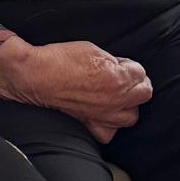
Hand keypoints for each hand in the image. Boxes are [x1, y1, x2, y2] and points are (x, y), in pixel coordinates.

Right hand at [0, 37, 151, 144]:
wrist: (36, 76)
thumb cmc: (59, 60)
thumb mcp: (92, 49)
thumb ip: (113, 62)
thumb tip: (120, 67)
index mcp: (118, 78)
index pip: (140, 73)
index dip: (129, 66)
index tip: (120, 64)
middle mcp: (116, 100)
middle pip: (143, 94)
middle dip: (134, 84)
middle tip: (120, 77)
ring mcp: (105, 117)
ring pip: (131, 115)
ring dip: (126, 105)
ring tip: (112, 95)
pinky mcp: (92, 127)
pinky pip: (110, 131)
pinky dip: (108, 123)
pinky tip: (101, 112)